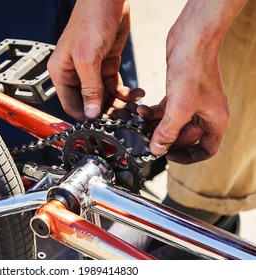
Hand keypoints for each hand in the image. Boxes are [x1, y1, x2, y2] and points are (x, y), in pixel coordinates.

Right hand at [48, 0, 129, 120]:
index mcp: (62, 73)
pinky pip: (115, 86)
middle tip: (123, 115)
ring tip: (133, 104)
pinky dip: (125, 92)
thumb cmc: (90, 20)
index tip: (102, 123)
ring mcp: (92, 70)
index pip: (71, 104)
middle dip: (107, 110)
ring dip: (119, 103)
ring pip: (104, 96)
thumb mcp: (88, 58)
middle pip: (90, 102)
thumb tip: (90, 113)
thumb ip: (90, 88)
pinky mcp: (106, 65)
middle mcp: (75, 74)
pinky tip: (136, 93)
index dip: (86, 115)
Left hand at [137, 0, 245, 163]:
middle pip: (184, 137)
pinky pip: (165, 110)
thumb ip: (167, 132)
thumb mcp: (179, 107)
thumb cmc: (194, 70)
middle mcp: (205, 113)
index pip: (205, 149)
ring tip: (140, 121)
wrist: (192, 38)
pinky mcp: (179, 92)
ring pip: (171, 123)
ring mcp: (192, 103)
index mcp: (215, 120)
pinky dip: (153, 112)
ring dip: (154, 125)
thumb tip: (157, 150)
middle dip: (165, 138)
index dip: (188, 156)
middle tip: (147, 139)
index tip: (168, 156)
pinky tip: (140, 109)